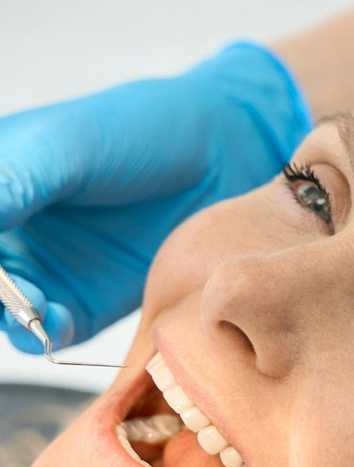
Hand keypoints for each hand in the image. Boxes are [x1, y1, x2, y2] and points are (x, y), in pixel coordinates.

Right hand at [0, 42, 310, 351]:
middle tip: (7, 293)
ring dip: (9, 316)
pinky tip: (56, 321)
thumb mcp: (70, 147)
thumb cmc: (141, 132)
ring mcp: (45, 270)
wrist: (218, 158)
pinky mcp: (84, 304)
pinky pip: (49, 332)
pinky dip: (44, 333)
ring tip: (32, 307)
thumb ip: (15, 181)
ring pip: (5, 311)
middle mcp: (11, 229)